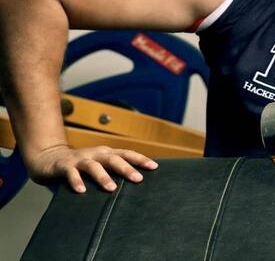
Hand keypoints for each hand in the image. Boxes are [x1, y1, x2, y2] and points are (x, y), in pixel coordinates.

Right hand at [26, 144, 158, 192]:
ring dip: (103, 176)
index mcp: (106, 153)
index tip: (155, 167)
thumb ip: (113, 172)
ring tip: (112, 188)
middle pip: (114, 159)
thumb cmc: (80, 165)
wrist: (49, 157)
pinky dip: (76, 181)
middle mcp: (96, 154)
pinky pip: (71, 173)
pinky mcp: (64, 165)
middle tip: (138, 179)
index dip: (140, 159)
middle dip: (127, 168)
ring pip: (94, 166)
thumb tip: (136, 183)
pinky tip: (82, 191)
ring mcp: (80, 159)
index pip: (127, 154)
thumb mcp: (99, 165)